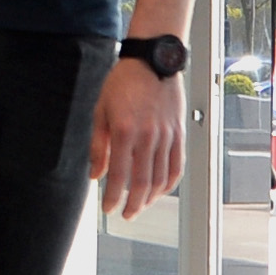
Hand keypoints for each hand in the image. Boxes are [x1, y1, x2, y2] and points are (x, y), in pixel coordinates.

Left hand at [87, 56, 182, 211]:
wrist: (153, 60)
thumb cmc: (123, 82)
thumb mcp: (101, 111)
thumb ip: (98, 145)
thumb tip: (95, 174)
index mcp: (124, 131)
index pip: (118, 175)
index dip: (113, 196)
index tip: (108, 208)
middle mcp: (147, 136)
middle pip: (142, 182)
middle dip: (133, 204)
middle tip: (125, 214)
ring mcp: (166, 135)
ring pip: (161, 178)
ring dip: (151, 198)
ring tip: (140, 206)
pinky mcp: (179, 132)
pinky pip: (176, 165)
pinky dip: (169, 183)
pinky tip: (161, 191)